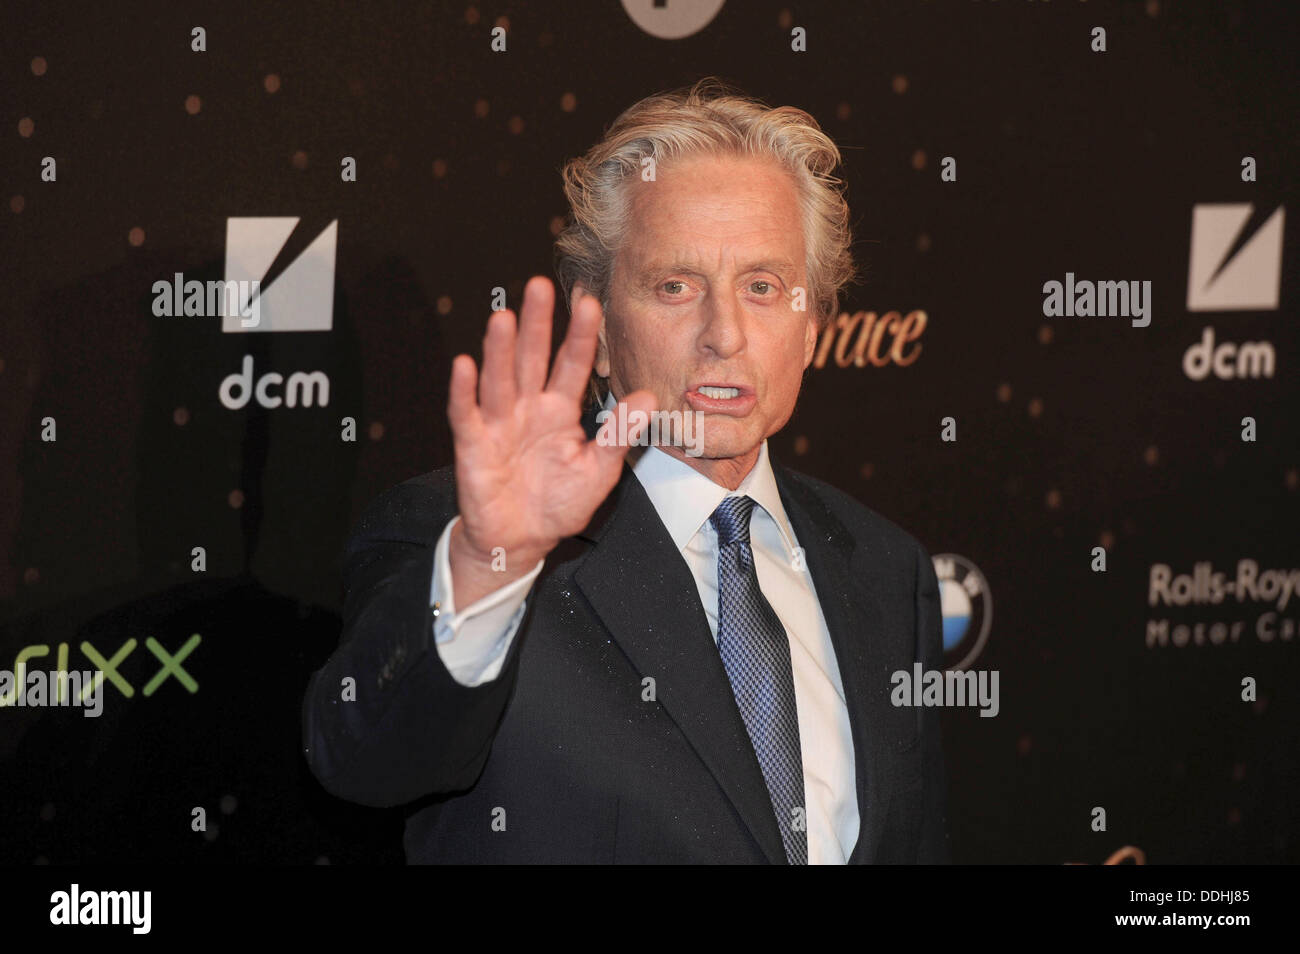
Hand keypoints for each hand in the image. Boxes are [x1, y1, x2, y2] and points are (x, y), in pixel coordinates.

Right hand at [446, 276, 655, 605]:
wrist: (522, 540)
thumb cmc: (558, 503)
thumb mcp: (599, 471)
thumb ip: (618, 435)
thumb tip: (646, 398)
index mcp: (560, 411)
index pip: (572, 364)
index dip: (580, 335)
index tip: (590, 302)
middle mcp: (528, 408)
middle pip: (532, 358)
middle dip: (537, 323)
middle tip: (540, 285)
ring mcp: (499, 423)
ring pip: (500, 378)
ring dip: (500, 349)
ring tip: (504, 317)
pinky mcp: (473, 445)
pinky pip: (467, 413)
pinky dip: (464, 391)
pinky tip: (464, 365)